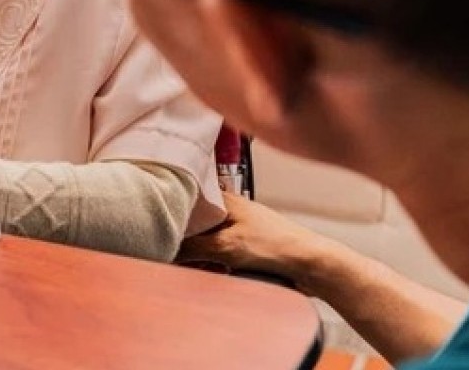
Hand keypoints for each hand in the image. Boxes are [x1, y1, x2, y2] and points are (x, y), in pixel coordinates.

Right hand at [177, 192, 330, 281]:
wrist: (311, 264)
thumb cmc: (278, 245)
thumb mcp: (226, 247)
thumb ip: (192, 247)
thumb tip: (164, 248)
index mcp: (224, 198)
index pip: (186, 200)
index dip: (171, 212)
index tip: (157, 225)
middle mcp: (228, 209)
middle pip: (193, 222)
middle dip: (182, 238)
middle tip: (170, 251)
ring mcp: (236, 228)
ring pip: (203, 239)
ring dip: (196, 253)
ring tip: (190, 264)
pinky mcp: (242, 246)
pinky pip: (215, 252)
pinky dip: (209, 261)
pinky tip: (208, 270)